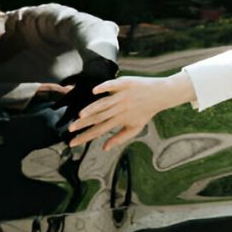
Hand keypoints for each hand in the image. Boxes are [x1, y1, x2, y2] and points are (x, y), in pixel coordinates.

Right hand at [68, 72, 195, 150]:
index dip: (85, 137)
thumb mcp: (134, 127)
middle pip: (99, 118)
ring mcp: (122, 96)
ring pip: (104, 104)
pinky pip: (113, 86)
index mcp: (120, 120)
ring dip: (92, 110)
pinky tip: (94, 92)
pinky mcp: (125, 84)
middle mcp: (120, 109)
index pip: (99, 131)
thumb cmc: (145, 112)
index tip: (72, 142)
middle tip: (71, 129)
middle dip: (84, 124)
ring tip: (79, 116)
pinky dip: (104, 89)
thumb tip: (104, 148)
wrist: (161, 94)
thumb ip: (119, 138)